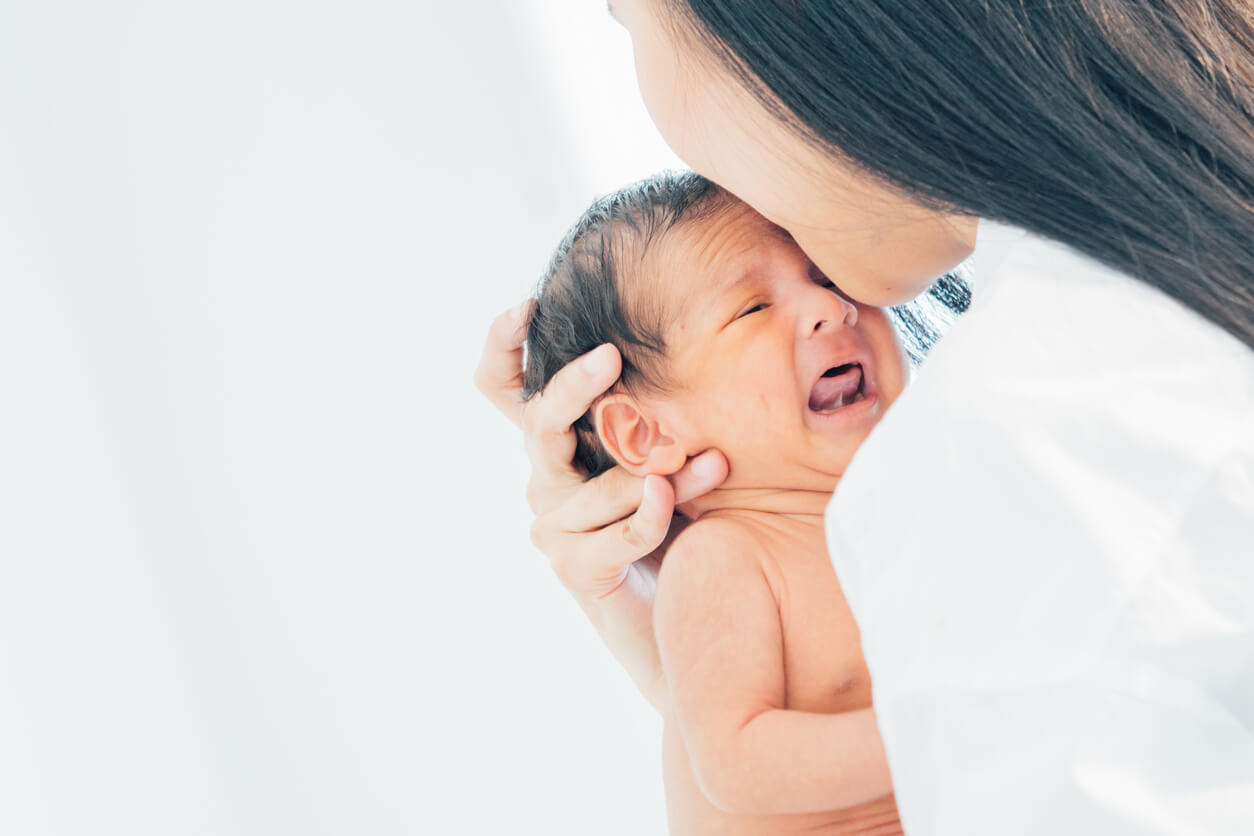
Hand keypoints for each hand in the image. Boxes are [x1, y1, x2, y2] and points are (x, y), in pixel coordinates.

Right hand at [475, 302, 727, 708]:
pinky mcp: (574, 566)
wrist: (674, 612)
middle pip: (538, 421)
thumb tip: (673, 345)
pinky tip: (673, 504)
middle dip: (574, 386)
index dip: (502, 346)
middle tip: (612, 357)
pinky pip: (620, 532)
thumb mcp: (659, 451)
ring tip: (717, 460)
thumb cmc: (672, 518)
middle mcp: (544, 478)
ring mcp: (552, 525)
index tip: (527, 307)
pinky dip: (652, 517)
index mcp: (554, 442)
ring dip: (666, 471)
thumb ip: (653, 409)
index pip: (501, 388)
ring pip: (602, 484)